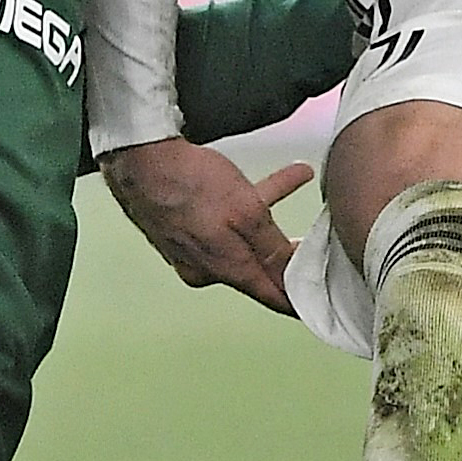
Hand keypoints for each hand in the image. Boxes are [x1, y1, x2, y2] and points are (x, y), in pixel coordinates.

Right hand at [102, 136, 314, 317]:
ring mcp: (192, 247)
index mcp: (226, 269)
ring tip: (298, 184)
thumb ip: (272, 248)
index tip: (321, 301)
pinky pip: (225, 218)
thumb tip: (293, 278)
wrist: (140, 159)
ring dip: (271, 216)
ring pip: (243, 236)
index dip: (298, 300)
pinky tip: (276, 175)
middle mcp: (207, 267)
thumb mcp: (247, 213)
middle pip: (258, 267)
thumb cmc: (190, 185)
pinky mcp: (182, 224)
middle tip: (314, 248)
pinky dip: (250, 199)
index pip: (272, 296)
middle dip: (287, 256)